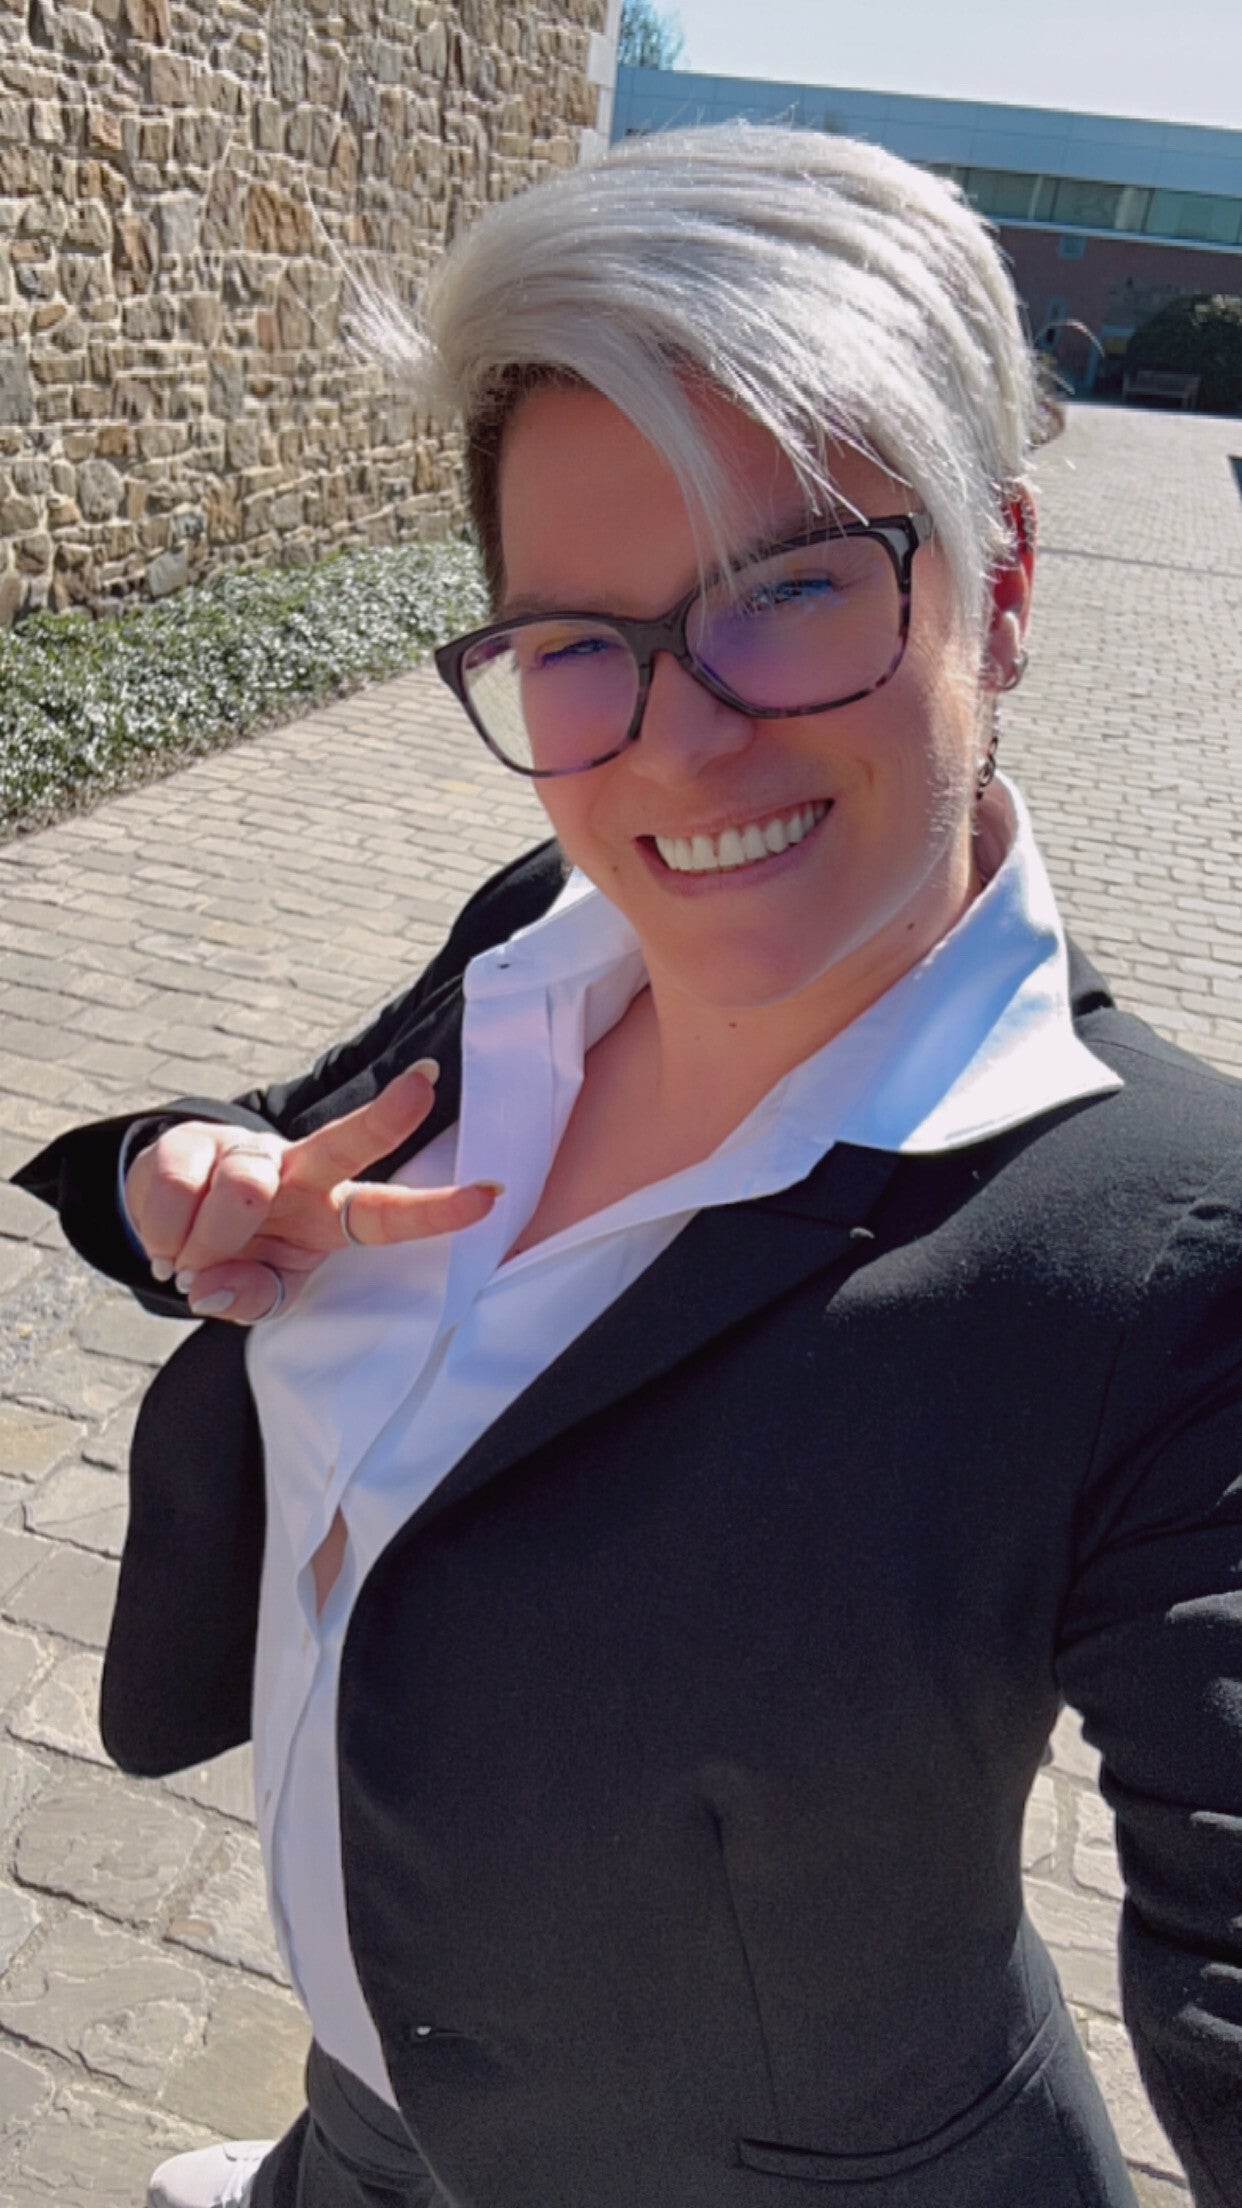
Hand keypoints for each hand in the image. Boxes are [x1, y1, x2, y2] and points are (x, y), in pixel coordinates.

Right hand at [124, 1061, 501, 1324]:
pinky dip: (164, 1228)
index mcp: (330, 1215)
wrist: (171, 1223)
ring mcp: (248, 1152)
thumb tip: (214, 1287)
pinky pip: (178, 1188)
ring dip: (208, 1240)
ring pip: (244, 1189)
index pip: (388, 1214)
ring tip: (188, 1260)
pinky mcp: (193, 1140)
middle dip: (389, 1117)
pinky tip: (165, 1239)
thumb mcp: (254, 1292)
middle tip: (425, 1086)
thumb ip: (247, 1297)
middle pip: (348, 1142)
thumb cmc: (238, 1258)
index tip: (490, 1196)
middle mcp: (301, 1173)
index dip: (436, 1210)